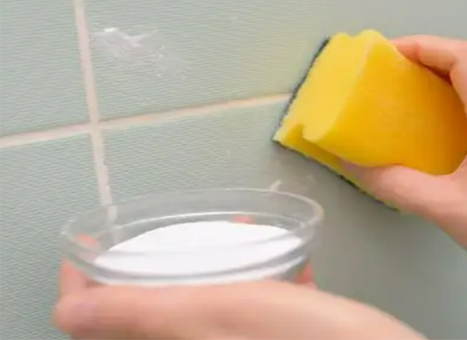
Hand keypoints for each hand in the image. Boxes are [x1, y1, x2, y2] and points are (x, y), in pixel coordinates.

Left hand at [54, 263, 423, 339]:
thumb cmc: (301, 338)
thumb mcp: (216, 313)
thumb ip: (141, 314)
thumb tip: (68, 312)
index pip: (98, 327)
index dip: (84, 286)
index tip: (87, 248)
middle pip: (152, 315)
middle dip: (165, 265)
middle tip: (174, 234)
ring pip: (205, 307)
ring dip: (218, 269)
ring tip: (245, 236)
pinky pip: (247, 312)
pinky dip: (258, 286)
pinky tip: (289, 269)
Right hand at [345, 35, 466, 310]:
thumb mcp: (449, 211)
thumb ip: (396, 186)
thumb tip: (358, 167)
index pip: (465, 57)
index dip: (425, 46)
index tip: (392, 52)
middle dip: (436, 51)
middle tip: (401, 65)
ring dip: (457, 67)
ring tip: (422, 83)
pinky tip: (455, 114)